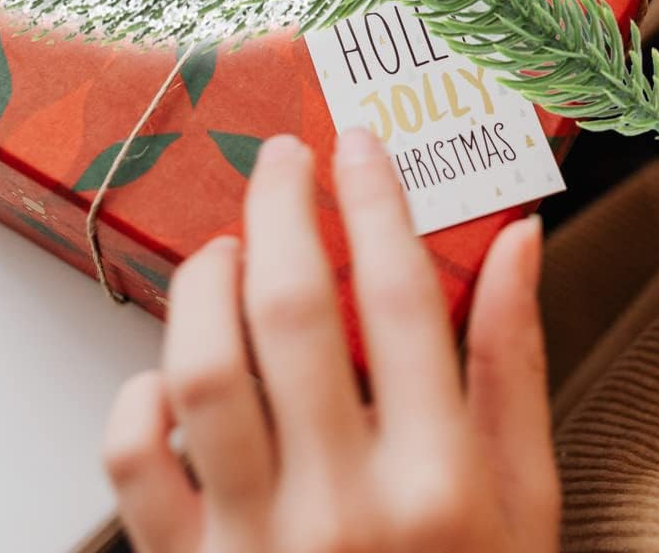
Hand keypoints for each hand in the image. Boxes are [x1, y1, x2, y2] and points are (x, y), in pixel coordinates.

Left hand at [104, 130, 558, 552]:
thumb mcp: (525, 501)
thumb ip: (514, 365)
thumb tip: (517, 242)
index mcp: (441, 480)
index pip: (404, 296)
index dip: (377, 200)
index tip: (359, 145)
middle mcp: (345, 505)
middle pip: (294, 309)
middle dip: (282, 207)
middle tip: (283, 160)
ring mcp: (259, 543)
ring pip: (204, 369)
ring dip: (205, 283)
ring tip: (224, 246)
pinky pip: (134, 465)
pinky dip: (137, 399)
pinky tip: (168, 373)